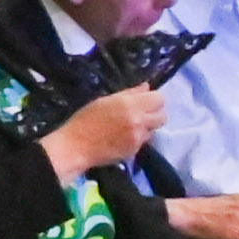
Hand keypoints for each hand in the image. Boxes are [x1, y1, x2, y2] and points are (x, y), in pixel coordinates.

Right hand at [43, 86, 169, 178]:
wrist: (75, 147)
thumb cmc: (84, 120)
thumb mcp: (104, 101)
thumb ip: (128, 94)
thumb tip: (146, 88)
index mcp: (129, 104)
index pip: (159, 99)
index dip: (154, 100)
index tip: (145, 102)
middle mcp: (138, 120)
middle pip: (163, 116)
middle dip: (155, 114)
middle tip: (142, 115)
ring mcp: (137, 137)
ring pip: (154, 130)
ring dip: (146, 127)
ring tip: (129, 128)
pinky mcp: (135, 151)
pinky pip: (143, 141)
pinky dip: (136, 138)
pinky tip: (122, 138)